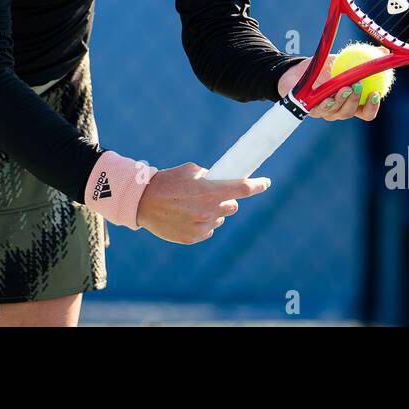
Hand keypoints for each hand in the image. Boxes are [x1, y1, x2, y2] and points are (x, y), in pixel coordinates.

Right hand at [136, 163, 269, 244]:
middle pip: (232, 207)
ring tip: (193, 206)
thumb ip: (208, 175)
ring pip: (219, 219)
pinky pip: (207, 230)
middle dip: (227, 200)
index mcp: (210, 191)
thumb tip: (218, 179)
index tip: (265, 182)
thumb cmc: (166, 182)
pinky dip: (202, 224)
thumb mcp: (189, 170)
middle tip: (213, 195)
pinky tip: (187, 217)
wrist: (142, 203)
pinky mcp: (193, 238)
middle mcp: (209, 210)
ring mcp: (202, 226)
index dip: (257, 185)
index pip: (243, 189)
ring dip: (213, 213)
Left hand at [277, 53, 384, 122]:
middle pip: (350, 112)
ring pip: (335, 111)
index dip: (372, 107)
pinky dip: (323, 102)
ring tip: (343, 87)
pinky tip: (327, 96)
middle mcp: (339, 110)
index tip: (376, 93)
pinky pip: (317, 108)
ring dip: (340, 100)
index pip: (366, 112)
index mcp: (351, 102)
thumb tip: (384, 51)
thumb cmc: (325, 67)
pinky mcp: (309, 109)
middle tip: (357, 85)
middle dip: (355, 100)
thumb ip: (363, 58)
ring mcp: (324, 112)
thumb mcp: (345, 60)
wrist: (297, 69)